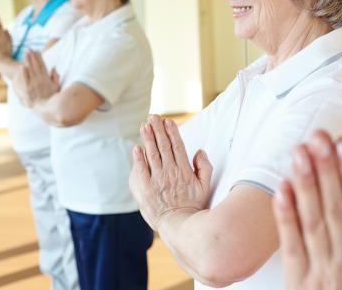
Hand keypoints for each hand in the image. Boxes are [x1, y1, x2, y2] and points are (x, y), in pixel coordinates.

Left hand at [13, 51, 59, 106]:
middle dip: (32, 56)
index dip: (39, 57)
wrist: (46, 108)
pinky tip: (21, 67)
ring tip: (25, 54)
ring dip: (28, 61)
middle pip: (36, 65)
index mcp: (46, 78)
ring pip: (31, 70)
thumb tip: (54, 68)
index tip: (36, 51)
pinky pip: (26, 80)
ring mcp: (34, 84)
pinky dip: (24, 74)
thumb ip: (55, 77)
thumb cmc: (51, 98)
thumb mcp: (56, 87)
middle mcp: (40, 80)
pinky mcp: (29, 90)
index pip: (42, 65)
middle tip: (29, 48)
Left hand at [129, 115, 212, 230]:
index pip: (177, 146)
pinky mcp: (146, 189)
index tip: (168, 121)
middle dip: (158, 130)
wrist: (180, 225)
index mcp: (184, 171)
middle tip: (153, 117)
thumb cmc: (193, 206)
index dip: (172, 132)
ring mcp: (157, 180)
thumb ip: (204, 167)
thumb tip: (199, 151)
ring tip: (144, 125)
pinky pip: (141, 170)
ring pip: (152, 154)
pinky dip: (138, 158)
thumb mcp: (205, 186)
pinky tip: (137, 148)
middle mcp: (170, 173)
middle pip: (163, 146)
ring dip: (148, 138)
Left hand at [273, 130, 341, 289]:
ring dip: (306, 184)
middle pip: (335, 207)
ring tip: (299, 153)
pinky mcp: (299, 284)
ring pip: (313, 220)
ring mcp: (321, 271)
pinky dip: (285, 217)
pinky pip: (291, 246)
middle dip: (326, 169)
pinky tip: (281, 190)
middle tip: (318, 136)